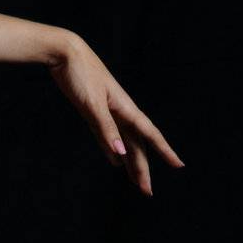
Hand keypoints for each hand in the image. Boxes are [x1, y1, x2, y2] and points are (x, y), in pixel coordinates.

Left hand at [47, 34, 185, 195]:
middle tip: (146, 191)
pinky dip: (111, 149)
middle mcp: (119, 111)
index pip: (149, 134)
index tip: (179, 165)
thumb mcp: (92, 103)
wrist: (63, 52)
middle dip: (142, 167)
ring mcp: (106, 110)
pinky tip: (115, 161)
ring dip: (129, 161)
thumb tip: (121, 154)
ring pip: (123, 141)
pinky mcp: (92, 110)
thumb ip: (106, 128)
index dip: (164, 150)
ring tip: (135, 181)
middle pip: (136, 144)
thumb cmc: (80, 73)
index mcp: (125, 107)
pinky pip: (106, 135)